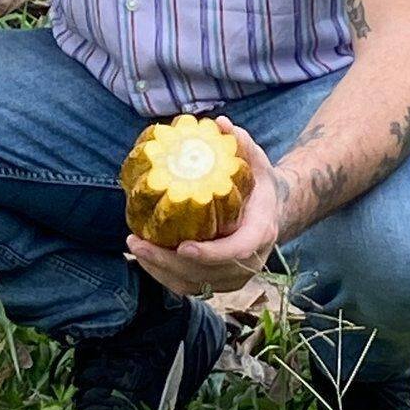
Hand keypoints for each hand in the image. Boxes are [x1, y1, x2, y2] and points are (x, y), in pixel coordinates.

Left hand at [126, 117, 279, 297]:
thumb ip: (241, 144)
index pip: (237, 251)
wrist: (273, 212)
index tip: (183, 247)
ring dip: (161, 270)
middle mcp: (250, 260)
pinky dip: (163, 276)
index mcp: (260, 232)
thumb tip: (220, 123)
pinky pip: (189, 286)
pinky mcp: (219, 281)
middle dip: (170, 263)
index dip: (210, 254)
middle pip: (208, 273)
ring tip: (135, 246)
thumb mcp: (257, 162)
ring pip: (195, 284)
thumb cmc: (259, 185)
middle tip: (139, 242)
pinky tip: (144, 256)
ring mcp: (234, 275)